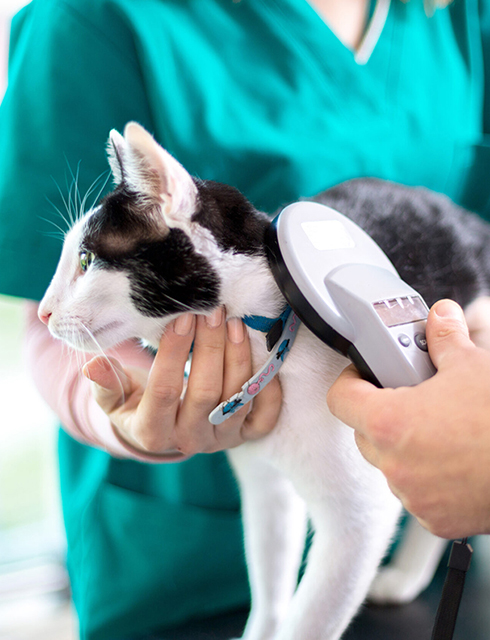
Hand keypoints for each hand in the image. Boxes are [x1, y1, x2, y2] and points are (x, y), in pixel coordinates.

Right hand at [82, 308, 281, 457]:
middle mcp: (190, 440)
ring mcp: (221, 439)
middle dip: (210, 347)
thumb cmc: (137, 406)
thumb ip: (106, 384)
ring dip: (238, 358)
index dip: (173, 353)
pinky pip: (265, 416)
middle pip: (205, 392)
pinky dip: (269, 387)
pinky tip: (262, 356)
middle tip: (213, 311)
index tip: (181, 318)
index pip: (164, 391)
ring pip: (237, 400)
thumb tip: (95, 366)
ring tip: (234, 322)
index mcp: (152, 433)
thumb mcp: (114, 399)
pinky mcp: (245, 436)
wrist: (165, 432)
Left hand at [327, 299, 489, 538]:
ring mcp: (414, 497)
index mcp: (388, 423)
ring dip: (405, 448)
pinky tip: (455, 460)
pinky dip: (428, 477)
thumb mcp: (472, 366)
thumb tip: (440, 318)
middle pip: (364, 433)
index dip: (352, 380)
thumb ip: (445, 339)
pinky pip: (417, 493)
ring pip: (390, 465)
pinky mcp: (436, 520)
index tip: (368, 374)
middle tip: (411, 398)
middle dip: (382, 412)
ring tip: (441, 430)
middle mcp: (394, 466)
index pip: (339, 398)